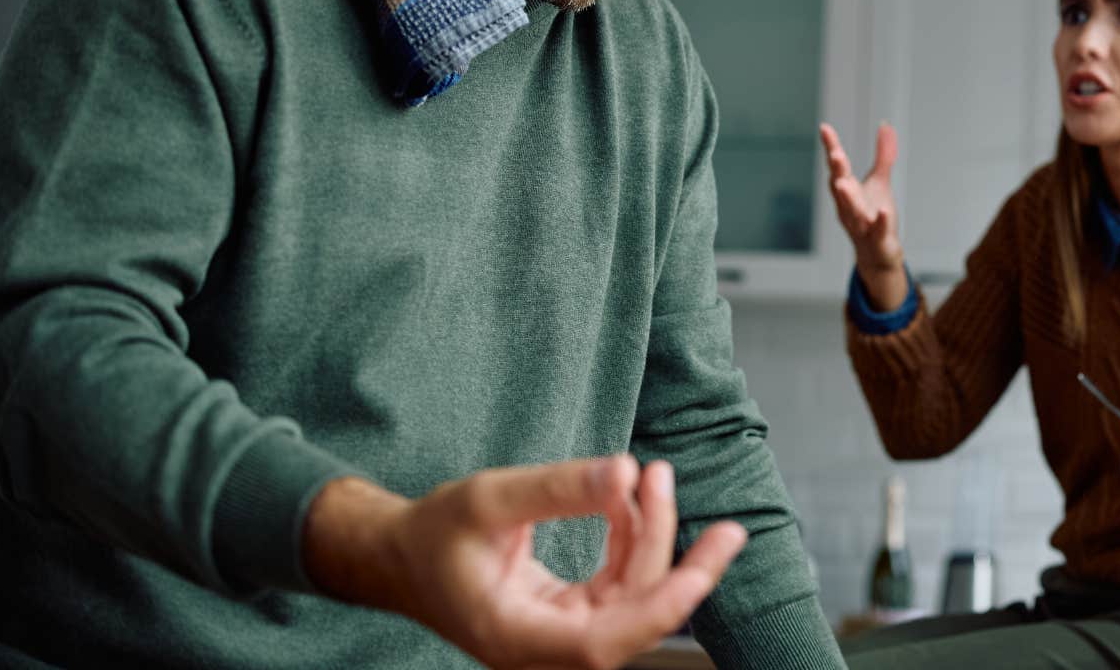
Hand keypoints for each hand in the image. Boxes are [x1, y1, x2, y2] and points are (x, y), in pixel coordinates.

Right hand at [304, 456, 745, 669]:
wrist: (398, 556)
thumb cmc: (432, 533)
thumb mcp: (489, 497)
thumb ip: (558, 487)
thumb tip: (628, 469)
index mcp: (514, 636)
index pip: (603, 642)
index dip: (661, 608)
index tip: (703, 569)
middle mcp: (542, 650)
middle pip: (632, 619)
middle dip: (677, 563)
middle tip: (721, 523)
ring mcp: (557, 638)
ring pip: (631, 599)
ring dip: (652, 539)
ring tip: (655, 475)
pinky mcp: (567, 618)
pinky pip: (618, 587)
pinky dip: (631, 542)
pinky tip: (630, 497)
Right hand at [819, 122, 905, 296]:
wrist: (877, 255)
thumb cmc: (873, 216)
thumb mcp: (880, 181)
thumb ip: (883, 154)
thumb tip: (885, 124)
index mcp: (848, 190)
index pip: (838, 166)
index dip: (831, 147)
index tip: (824, 128)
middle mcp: (849, 207)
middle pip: (840, 186)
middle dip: (837, 171)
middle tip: (835, 153)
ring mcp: (862, 224)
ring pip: (853, 210)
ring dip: (848, 198)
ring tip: (843, 184)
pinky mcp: (877, 239)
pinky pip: (877, 230)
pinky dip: (879, 222)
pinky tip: (882, 211)